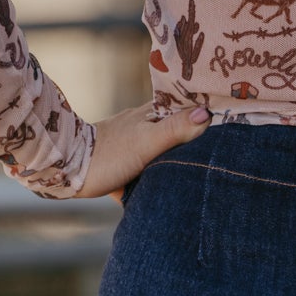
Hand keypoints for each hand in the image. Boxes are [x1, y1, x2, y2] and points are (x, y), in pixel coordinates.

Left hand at [73, 99, 212, 204]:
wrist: (67, 171)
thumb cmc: (109, 154)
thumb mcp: (146, 142)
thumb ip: (176, 129)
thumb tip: (206, 113)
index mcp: (151, 114)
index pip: (185, 107)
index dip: (205, 110)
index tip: (228, 117)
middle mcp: (143, 124)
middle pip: (176, 128)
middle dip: (194, 137)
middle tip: (220, 149)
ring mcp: (132, 143)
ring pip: (162, 148)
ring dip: (176, 158)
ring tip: (200, 171)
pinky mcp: (123, 163)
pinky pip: (148, 168)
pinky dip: (158, 175)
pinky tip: (169, 189)